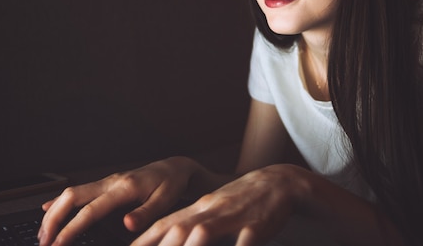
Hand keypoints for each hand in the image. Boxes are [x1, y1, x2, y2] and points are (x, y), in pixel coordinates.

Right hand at [38, 157, 197, 245]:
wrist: (174, 167)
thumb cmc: (171, 184)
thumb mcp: (166, 200)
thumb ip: (146, 213)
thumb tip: (127, 225)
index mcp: (125, 187)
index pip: (91, 210)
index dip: (71, 228)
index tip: (58, 244)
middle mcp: (111, 181)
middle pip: (72, 197)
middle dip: (53, 219)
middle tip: (43, 242)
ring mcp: (107, 181)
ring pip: (71, 193)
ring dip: (54, 212)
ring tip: (43, 234)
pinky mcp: (106, 184)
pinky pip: (79, 191)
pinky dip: (60, 201)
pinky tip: (48, 210)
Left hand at [132, 164, 303, 245]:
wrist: (278, 181)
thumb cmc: (242, 199)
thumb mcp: (214, 206)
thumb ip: (192, 221)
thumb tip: (168, 235)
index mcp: (201, 207)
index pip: (166, 223)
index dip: (145, 239)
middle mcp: (212, 211)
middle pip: (180, 228)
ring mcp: (233, 217)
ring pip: (205, 232)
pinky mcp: (256, 226)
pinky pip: (243, 241)